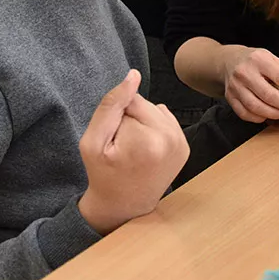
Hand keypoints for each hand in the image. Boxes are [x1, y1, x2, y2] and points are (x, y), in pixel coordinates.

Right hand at [78, 70, 189, 234]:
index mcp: (149, 140)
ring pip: (155, 110)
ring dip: (142, 123)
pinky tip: (145, 149)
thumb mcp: (93, 141)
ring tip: (134, 149)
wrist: (124, 204)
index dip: (115, 117)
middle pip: (145, 103)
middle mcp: (172, 139)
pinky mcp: (185, 146)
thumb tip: (133, 75)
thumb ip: (111, 105)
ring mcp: (181, 144)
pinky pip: (164, 120)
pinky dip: (153, 129)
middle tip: (122, 147)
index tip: (114, 141)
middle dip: (130, 119)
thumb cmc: (103, 173)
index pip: (130, 100)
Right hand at [222, 48, 278, 122]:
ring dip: (276, 114)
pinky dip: (260, 118)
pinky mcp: (230, 97)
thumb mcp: (274, 61)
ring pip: (257, 107)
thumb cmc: (255, 61)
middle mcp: (245, 72)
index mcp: (259, 59)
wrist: (231, 61)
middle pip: (269, 96)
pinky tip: (270, 115)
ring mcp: (235, 86)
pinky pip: (246, 114)